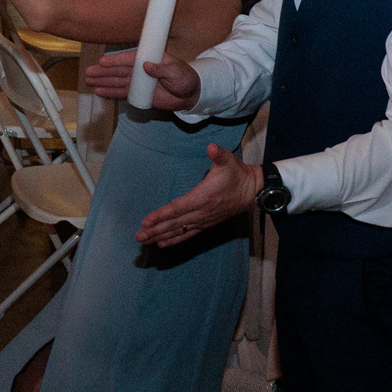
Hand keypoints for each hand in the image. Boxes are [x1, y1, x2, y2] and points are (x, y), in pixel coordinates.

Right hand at [80, 50, 199, 108]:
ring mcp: (138, 81)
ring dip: (103, 81)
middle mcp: (140, 69)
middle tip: (88, 72)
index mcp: (149, 58)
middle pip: (119, 69)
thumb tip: (146, 66)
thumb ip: (162, 69)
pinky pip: (121, 92)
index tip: (103, 62)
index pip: (130, 59)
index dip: (116, 60)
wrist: (189, 94)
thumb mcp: (177, 72)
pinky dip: (110, 92)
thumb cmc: (186, 79)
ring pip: (117, 80)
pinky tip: (99, 91)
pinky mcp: (137, 93)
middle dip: (103, 71)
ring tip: (88, 80)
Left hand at [137, 142, 261, 247]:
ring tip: (144, 241)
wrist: (252, 191)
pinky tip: (162, 243)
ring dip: (161, 236)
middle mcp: (201, 212)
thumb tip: (211, 147)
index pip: (178, 207)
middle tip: (139, 236)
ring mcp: (204, 220)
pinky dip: (175, 239)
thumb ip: (218, 154)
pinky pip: (188, 234)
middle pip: (175, 223)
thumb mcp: (229, 161)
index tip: (146, 221)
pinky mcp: (206, 224)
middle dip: (156, 230)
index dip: (162, 215)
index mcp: (203, 197)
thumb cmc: (237, 174)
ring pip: (179, 230)